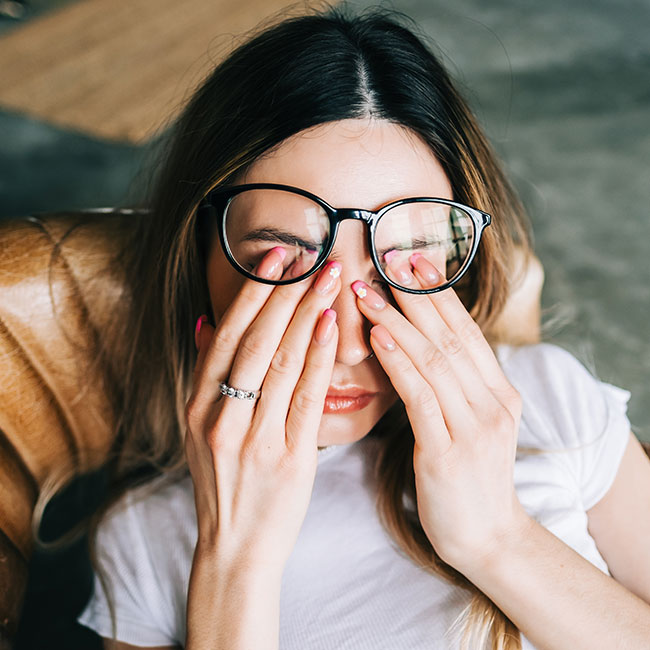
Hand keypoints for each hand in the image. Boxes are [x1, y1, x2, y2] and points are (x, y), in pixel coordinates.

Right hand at [185, 249, 340, 574]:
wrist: (236, 547)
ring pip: (280, 362)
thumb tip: (206, 321)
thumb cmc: (225, 482)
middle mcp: (220, 417)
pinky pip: (304, 397)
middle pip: (254, 340)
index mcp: (197, 405)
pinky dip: (317, 357)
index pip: (226, 335)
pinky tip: (330, 325)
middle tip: (311, 254)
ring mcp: (252, 437)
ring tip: (329, 277)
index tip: (276, 256)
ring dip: (306, 313)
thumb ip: (204, 374)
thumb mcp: (200, 428)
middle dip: (284, 292)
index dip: (252, 292)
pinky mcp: (287, 456)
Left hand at [351, 253, 530, 573]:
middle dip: (416, 294)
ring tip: (367, 291)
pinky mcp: (449, 452)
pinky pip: (421, 396)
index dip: (438, 294)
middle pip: (450, 335)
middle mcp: (493, 402)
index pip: (465, 331)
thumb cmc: (466, 478)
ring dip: (397, 321)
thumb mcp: (470, 424)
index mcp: (499, 392)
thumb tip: (421, 345)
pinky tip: (377, 338)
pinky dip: (398, 362)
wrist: (486, 538)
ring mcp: (475, 426)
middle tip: (387, 258)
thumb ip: (454, 386)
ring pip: (433, 359)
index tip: (412, 260)